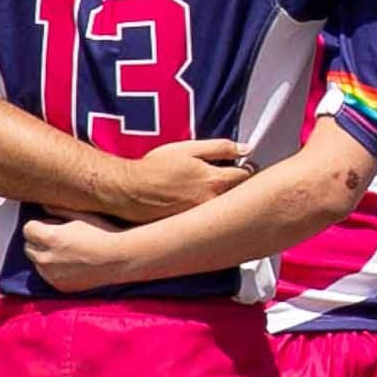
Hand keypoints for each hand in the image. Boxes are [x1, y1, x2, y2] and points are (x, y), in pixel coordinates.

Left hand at [20, 213, 129, 292]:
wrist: (121, 259)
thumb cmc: (104, 233)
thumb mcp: (81, 216)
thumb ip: (58, 211)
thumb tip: (43, 206)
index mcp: (49, 238)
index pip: (28, 229)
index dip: (39, 225)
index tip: (51, 225)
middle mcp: (46, 258)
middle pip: (29, 247)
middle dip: (39, 242)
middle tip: (59, 239)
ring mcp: (52, 275)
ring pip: (38, 263)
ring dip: (46, 257)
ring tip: (67, 253)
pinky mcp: (60, 286)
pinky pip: (49, 276)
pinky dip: (56, 271)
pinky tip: (73, 265)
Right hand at [104, 136, 247, 221]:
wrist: (129, 191)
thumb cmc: (155, 167)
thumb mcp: (189, 149)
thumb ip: (221, 148)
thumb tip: (246, 148)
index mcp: (216, 182)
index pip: (247, 176)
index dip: (247, 168)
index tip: (242, 164)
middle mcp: (213, 203)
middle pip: (240, 195)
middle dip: (238, 186)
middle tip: (226, 177)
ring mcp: (203, 219)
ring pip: (226, 208)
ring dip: (225, 200)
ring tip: (205, 190)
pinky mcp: (192, 228)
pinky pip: (210, 219)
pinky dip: (210, 213)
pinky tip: (195, 202)